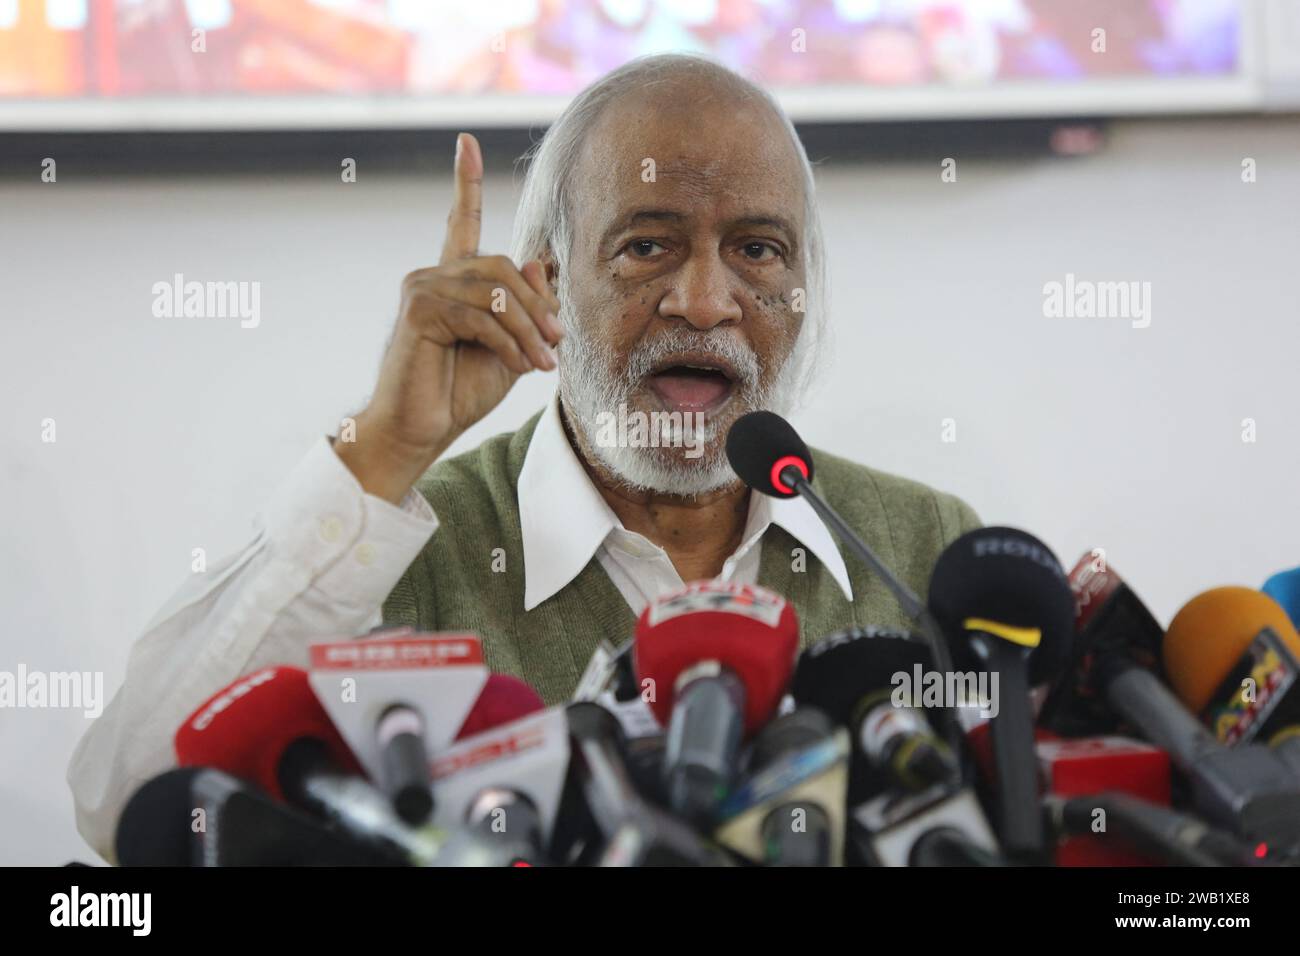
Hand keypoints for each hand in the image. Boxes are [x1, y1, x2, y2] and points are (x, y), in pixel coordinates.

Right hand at [339, 133, 562, 502]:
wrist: (421, 430)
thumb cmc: (460, 392)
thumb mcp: (511, 347)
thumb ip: (526, 308)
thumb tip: (541, 263)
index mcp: (452, 280)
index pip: (459, 223)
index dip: (465, 183)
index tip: (467, 142)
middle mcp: (432, 276)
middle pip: (502, 266)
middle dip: (538, 306)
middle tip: (558, 343)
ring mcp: (421, 288)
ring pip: (496, 291)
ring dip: (528, 329)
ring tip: (542, 363)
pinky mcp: (418, 310)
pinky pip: (480, 314)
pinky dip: (509, 341)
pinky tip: (522, 366)